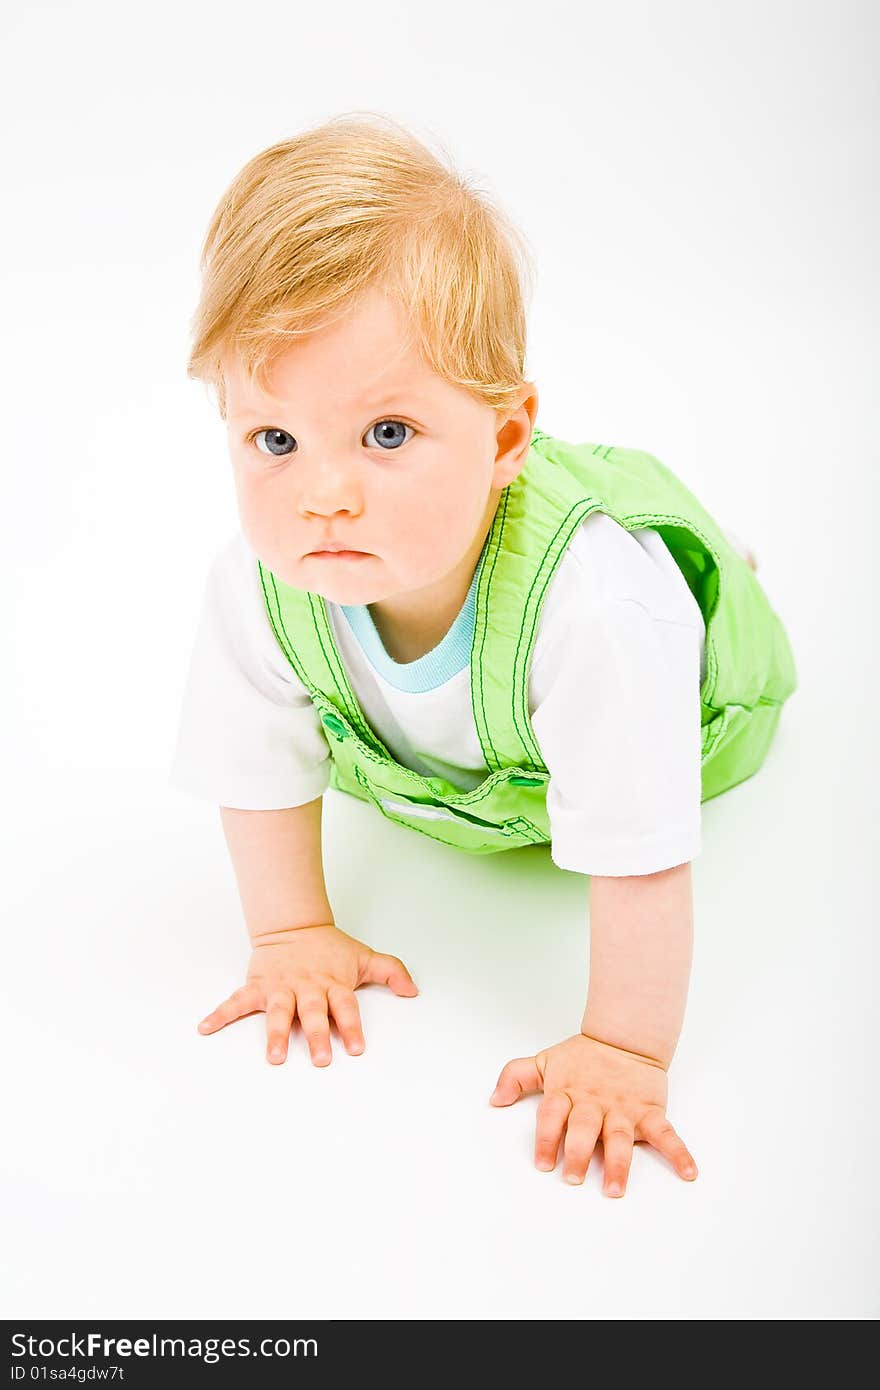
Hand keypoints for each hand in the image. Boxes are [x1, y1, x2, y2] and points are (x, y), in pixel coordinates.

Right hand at [197, 923, 417, 1066]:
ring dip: (277, 1033)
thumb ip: (391, 971)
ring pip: (279, 1011)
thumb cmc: (330, 949)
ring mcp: (281, 987)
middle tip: (321, 1059)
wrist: (294, 925)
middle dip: (318, 1035)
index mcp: (333, 983)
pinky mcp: (258, 985)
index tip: (357, 1048)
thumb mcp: (364, 957)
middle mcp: (307, 987)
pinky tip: (205, 1028)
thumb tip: (414, 991)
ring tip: (275, 1057)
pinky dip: (220, 1013)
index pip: (346, 1006)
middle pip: (314, 1012)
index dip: (352, 1026)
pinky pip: (237, 1000)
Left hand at [489, 1032, 697, 1195]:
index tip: (543, 1163)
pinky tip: (688, 1172)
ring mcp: (623, 1109)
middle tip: (573, 1178)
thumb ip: (517, 1076)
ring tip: (615, 1189)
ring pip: (620, 1137)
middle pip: (585, 1128)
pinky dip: (679, 1152)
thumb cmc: (583, 1056)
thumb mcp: (546, 1061)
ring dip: (619, 1164)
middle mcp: (595, 1103)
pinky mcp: (649, 1112)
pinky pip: (666, 1134)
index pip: (553, 1114)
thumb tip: (494, 1099)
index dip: (546, 1138)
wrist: (625, 1035)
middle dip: (579, 1153)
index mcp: (568, 1092)